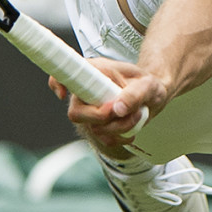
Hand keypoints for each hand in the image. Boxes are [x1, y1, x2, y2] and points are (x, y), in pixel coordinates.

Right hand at [48, 57, 166, 147]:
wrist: (153, 98)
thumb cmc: (148, 86)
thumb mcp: (148, 85)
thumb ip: (134, 94)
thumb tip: (116, 110)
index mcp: (95, 72)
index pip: (66, 73)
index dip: (57, 83)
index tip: (64, 94)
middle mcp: (87, 92)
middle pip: (76, 113)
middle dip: (101, 117)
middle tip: (124, 111)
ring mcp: (90, 111)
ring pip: (93, 129)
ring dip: (119, 127)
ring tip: (137, 115)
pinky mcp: (97, 126)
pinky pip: (103, 140)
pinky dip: (120, 137)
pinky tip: (132, 127)